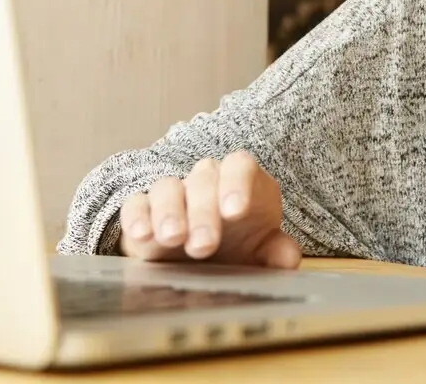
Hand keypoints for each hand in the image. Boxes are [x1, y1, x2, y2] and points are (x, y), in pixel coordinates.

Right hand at [118, 150, 301, 268]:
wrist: (201, 260)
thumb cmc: (239, 247)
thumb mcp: (261, 252)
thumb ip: (277, 252)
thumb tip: (289, 259)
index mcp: (242, 182)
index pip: (240, 165)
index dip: (237, 183)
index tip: (235, 212)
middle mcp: (207, 181)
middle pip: (204, 178)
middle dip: (203, 211)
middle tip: (204, 246)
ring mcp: (175, 193)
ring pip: (167, 186)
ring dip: (169, 212)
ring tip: (172, 238)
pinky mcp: (144, 211)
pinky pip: (136, 203)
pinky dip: (137, 217)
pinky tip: (142, 235)